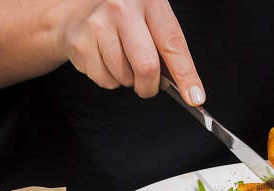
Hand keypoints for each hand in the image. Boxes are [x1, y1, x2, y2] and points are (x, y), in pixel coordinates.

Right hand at [56, 0, 204, 102]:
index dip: (186, 75)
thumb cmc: (124, 19)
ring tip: (122, 60)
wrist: (78, 10)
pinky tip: (105, 59)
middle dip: (150, 85)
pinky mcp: (80, 43)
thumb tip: (188, 89)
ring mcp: (98, 25)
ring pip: (125, 78)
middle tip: (149, 85)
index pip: (173, 45)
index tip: (195, 97)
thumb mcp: (152, 21)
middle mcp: (122, 9)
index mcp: (149, 1)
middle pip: (147, 67)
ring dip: (128, 80)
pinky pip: (105, 81)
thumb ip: (168, 49)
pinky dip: (110, 80)